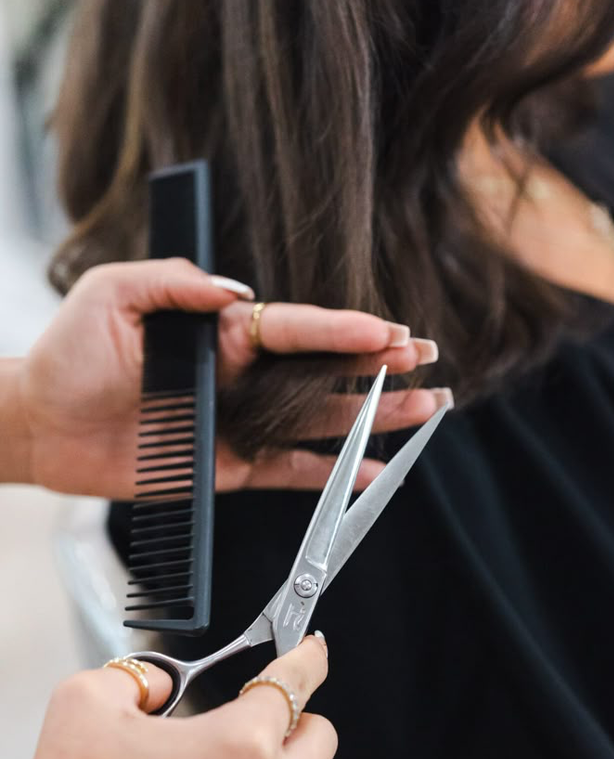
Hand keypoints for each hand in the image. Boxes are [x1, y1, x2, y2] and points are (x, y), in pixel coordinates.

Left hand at [14, 259, 448, 496]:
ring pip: (321, 420)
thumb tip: (239, 293)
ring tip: (425, 408)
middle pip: (325, 370)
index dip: (343, 330)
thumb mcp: (114, 294)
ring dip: (373, 416)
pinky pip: (290, 471)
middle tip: (426, 361)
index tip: (389, 332)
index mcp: (220, 330)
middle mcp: (241, 376)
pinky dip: (331, 475)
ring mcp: (241, 423)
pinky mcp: (229, 466)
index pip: (295, 327)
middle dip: (379, 365)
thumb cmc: (69, 353)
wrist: (41, 424)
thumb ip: (177, 283)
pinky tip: (370, 472)